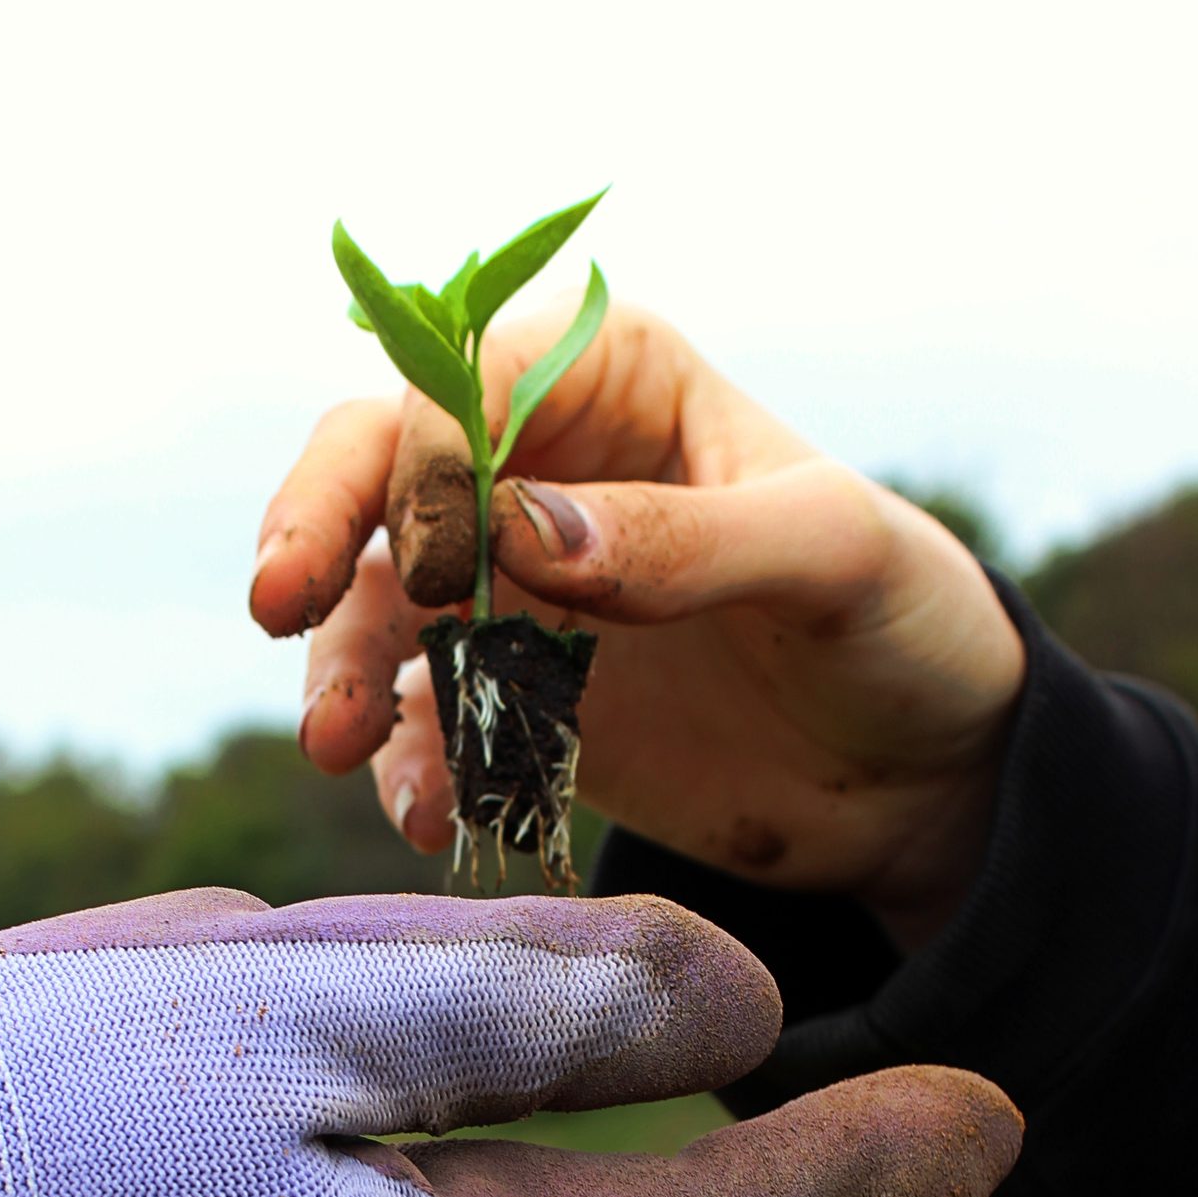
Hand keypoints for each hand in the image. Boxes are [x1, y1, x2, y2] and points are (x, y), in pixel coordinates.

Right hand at [253, 303, 1025, 948]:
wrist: (922, 776)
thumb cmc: (904, 622)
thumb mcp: (828, 559)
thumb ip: (685, 540)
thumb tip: (526, 532)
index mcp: (616, 381)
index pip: (471, 380)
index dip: (431, 456)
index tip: (443, 559)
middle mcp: (542, 470)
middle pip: (382, 469)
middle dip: (319, 528)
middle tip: (275, 604)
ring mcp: (518, 591)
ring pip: (381, 602)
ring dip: (340, 666)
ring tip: (331, 744)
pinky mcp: (516, 701)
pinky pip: (424, 723)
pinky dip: (408, 766)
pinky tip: (429, 816)